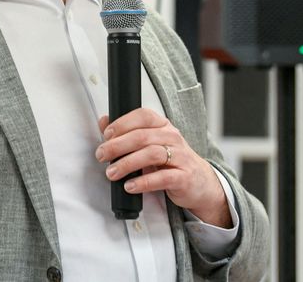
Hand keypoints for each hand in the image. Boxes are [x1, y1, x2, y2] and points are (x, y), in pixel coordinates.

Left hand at [95, 108, 230, 226]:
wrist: (200, 184)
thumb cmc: (171, 162)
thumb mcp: (150, 144)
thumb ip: (127, 132)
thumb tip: (103, 121)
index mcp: (163, 126)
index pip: (143, 116)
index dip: (122, 123)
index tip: (106, 135)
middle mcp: (173, 138)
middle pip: (142, 137)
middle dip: (117, 146)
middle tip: (101, 156)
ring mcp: (180, 157)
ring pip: (151, 154)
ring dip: (127, 164)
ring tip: (111, 173)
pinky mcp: (184, 177)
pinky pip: (162, 178)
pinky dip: (143, 182)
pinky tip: (130, 186)